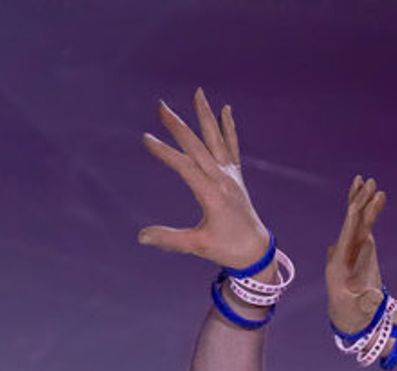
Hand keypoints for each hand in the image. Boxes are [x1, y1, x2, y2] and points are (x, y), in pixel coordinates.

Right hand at [138, 87, 270, 269]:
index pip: (185, 166)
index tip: (146, 138)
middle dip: (178, 126)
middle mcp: (223, 179)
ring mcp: (231, 176)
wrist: (256, 251)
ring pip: (216, 139)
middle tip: (161, 106)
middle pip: (198, 146)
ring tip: (199, 93)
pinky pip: (232, 146)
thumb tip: (141, 236)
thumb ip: (169, 239)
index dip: (165, 152)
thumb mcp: (197, 246)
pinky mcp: (236, 177)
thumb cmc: (227, 249)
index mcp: (212, 194)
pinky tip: (225, 110)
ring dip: (206, 116)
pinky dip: (228, 128)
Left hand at [326, 175, 386, 332]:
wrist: (351, 316)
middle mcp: (342, 251)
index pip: (345, 239)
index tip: (355, 207)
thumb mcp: (359, 311)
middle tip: (367, 184)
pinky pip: (364, 224)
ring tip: (370, 181)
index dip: (351, 223)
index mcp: (339, 265)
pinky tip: (376, 196)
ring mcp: (351, 247)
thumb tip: (373, 295)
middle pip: (350, 223)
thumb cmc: (354, 315)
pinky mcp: (360, 246)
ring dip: (363, 201)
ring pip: (357, 219)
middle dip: (358, 204)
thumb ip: (365, 301)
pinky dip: (369, 210)